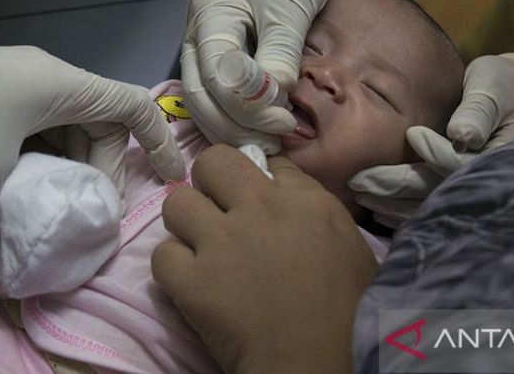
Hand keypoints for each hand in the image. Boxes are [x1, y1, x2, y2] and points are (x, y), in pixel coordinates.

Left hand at [0, 34, 184, 206]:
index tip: (167, 177)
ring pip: (71, 130)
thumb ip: (34, 197)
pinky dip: (47, 159)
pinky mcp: (2, 96)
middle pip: (102, 125)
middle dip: (103, 170)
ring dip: (73, 168)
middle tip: (90, 212)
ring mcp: (25, 86)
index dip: (158, 141)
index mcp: (64, 87)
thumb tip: (47, 208)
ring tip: (58, 205)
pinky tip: (32, 187)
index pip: (132, 106)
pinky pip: (42, 129)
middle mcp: (53, 81)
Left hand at [152, 145, 377, 373]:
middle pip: (213, 162)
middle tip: (218, 209)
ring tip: (200, 246)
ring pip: (176, 202)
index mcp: (303, 200)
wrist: (315, 364)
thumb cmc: (348, 312)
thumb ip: (317, 209)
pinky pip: (162, 255)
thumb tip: (288, 190)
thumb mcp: (351, 246)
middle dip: (211, 180)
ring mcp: (220, 243)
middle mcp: (258, 209)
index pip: (268, 160)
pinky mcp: (192, 282)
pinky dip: (174, 268)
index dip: (258, 177)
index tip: (257, 196)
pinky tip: (192, 282)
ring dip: (187, 223)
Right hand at [181, 0, 360, 153]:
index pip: (214, 73)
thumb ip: (279, 53)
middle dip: (234, 125)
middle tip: (274, 141)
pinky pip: (220, 91)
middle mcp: (198, 29)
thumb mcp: (290, 5)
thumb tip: (272, 101)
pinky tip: (261, 127)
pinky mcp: (223, 50)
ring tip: (270, 141)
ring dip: (234, 125)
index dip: (245, 105)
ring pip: (205, 97)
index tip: (282, 120)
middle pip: (199, 93)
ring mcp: (207, 41)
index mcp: (209, 10)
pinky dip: (237, 113)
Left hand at [349, 54, 513, 225]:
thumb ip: (479, 112)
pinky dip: (402, 212)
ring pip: (431, 205)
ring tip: (361, 195)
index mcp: (502, 154)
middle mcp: (486, 180)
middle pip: (440, 189)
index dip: (438, 152)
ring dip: (394, 204)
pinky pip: (430, 208)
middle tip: (361, 181)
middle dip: (398, 186)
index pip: (464, 162)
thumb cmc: (503, 86)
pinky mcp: (457, 193)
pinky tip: (377, 210)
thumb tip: (462, 135)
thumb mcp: (493, 89)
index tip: (413, 135)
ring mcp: (471, 190)